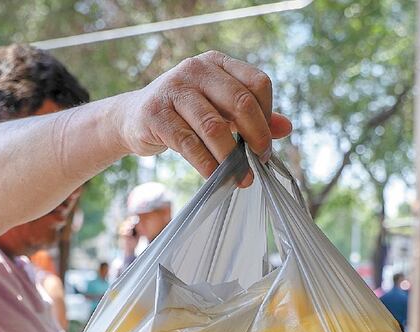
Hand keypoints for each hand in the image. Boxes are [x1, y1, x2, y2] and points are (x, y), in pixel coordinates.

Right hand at [120, 51, 291, 183]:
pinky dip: (206, 164)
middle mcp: (196, 69)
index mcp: (217, 64)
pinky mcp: (155, 114)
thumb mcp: (218, 109)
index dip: (267, 116)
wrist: (133, 118)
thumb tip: (286, 128)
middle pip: (240, 101)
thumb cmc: (183, 114)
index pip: (257, 83)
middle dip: (255, 136)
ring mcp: (173, 89)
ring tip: (241, 178)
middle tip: (260, 161)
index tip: (265, 144)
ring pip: (214, 125)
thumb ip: (251, 116)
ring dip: (231, 157)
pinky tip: (215, 178)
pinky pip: (188, 143)